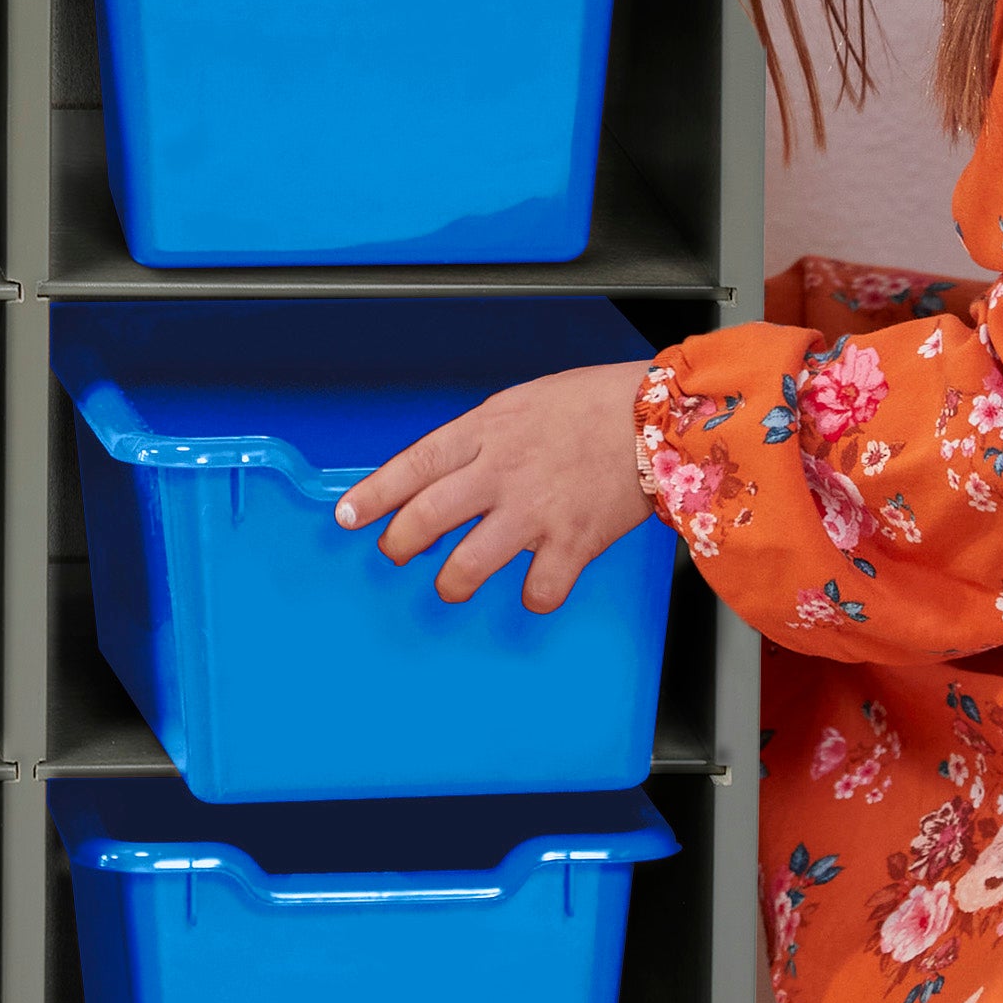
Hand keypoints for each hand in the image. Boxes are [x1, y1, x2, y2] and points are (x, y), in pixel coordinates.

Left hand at [336, 363, 653, 614]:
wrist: (655, 418)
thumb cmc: (590, 406)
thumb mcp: (517, 405)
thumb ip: (478, 440)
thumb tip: (442, 473)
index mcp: (485, 433)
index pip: (411, 466)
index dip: (373, 495)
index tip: (347, 516)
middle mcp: (501, 474)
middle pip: (426, 519)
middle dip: (399, 545)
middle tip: (395, 553)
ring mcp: (535, 512)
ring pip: (468, 565)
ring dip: (451, 583)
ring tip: (450, 584)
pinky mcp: (572, 543)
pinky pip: (538, 590)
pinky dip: (532, 597)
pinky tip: (532, 588)